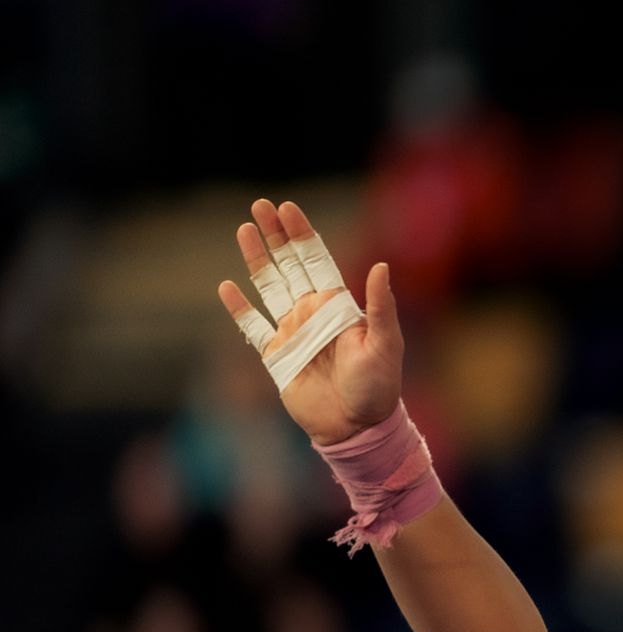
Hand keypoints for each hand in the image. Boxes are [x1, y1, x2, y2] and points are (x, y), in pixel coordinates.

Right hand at [216, 199, 403, 444]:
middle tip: (260, 204)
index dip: (302, 234)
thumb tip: (381, 265)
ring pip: (269, 288)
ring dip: (256, 260)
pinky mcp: (276, 356)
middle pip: (290, 265)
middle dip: (276, 236)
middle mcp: (313, 313)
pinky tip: (226, 287)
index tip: (287, 208)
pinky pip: (253, 328)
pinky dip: (240, 309)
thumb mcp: (385, 343)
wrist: (356, 427)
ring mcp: (293, 332)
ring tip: (244, 230)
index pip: (317, 261)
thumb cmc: (378, 386)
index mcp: (339, 306)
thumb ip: (381, 305)